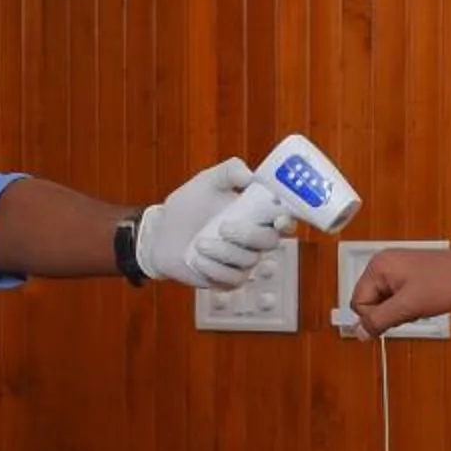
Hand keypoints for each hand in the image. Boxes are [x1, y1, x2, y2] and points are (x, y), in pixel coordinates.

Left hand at [138, 158, 290, 289]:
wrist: (161, 235)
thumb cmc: (188, 205)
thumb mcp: (206, 181)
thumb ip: (228, 172)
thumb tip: (250, 176)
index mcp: (257, 212)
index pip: (285, 217)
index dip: (288, 219)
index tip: (278, 218)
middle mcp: (256, 238)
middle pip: (270, 241)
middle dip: (248, 235)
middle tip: (222, 227)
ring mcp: (244, 260)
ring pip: (249, 260)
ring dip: (222, 251)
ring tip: (199, 243)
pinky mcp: (229, 279)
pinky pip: (233, 278)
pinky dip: (214, 268)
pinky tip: (197, 259)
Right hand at [348, 244, 450, 335]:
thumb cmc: (445, 284)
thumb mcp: (408, 306)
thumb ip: (379, 321)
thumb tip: (358, 334)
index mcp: (378, 267)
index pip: (358, 302)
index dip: (374, 317)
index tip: (396, 316)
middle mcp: (385, 267)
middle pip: (370, 304)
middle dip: (389, 314)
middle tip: (410, 309)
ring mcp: (399, 273)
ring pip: (386, 306)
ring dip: (401, 313)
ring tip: (420, 305)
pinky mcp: (413, 281)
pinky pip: (400, 303)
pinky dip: (410, 309)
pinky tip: (425, 305)